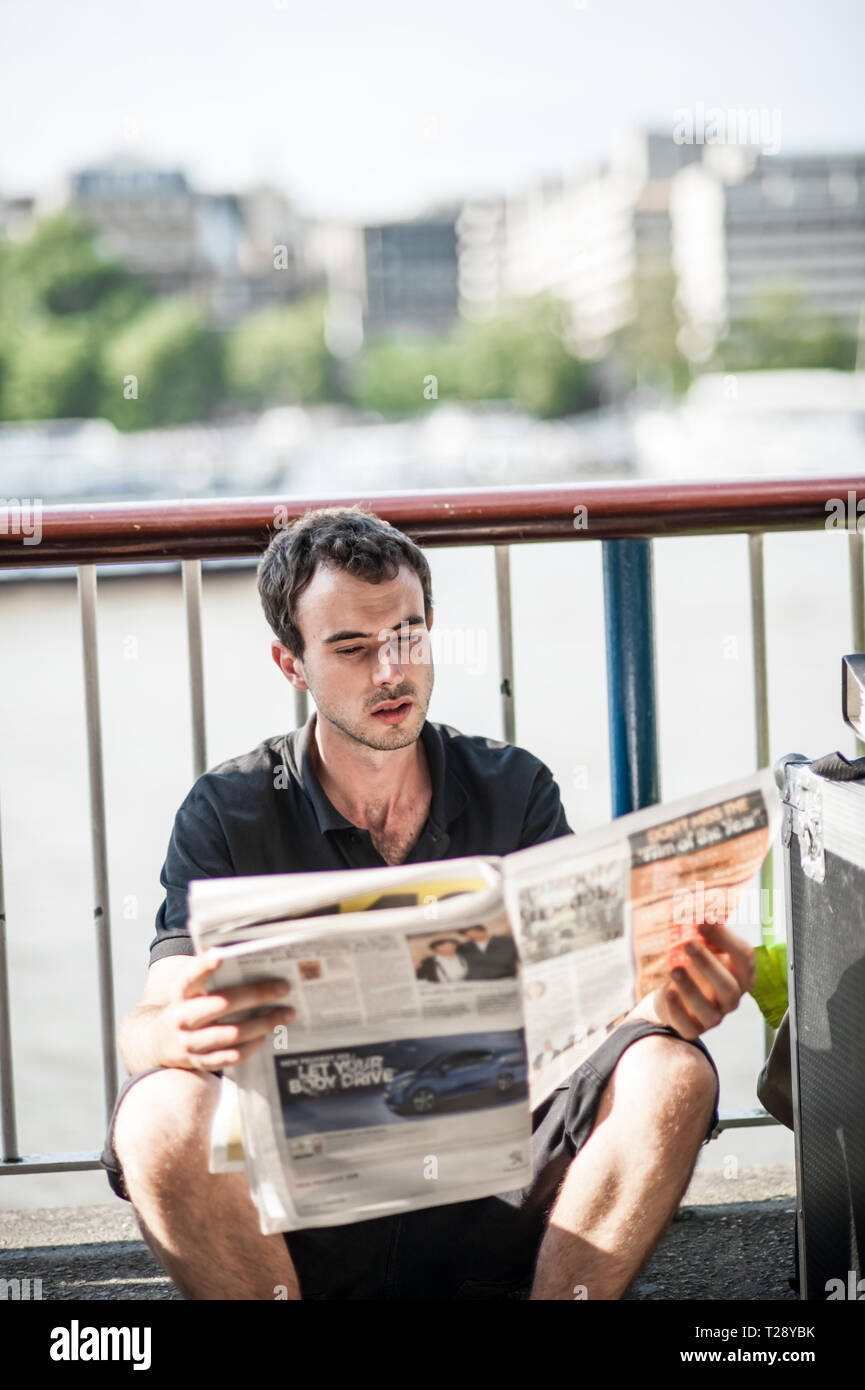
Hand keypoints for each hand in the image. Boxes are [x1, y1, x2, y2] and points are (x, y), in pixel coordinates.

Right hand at [154, 952, 294, 1070]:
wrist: (158, 1042)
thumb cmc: (187, 1005)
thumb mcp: (188, 987)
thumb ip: (207, 969)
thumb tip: (236, 946)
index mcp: (180, 993)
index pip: (190, 977)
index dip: (203, 966)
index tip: (220, 956)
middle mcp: (182, 1017)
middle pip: (222, 1004)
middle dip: (256, 994)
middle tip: (284, 987)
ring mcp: (190, 1042)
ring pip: (232, 1033)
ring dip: (263, 1023)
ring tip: (287, 1013)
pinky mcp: (200, 1061)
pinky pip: (232, 1056)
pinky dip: (252, 1045)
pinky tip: (267, 1035)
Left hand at [633, 921, 755, 1040]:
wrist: (669, 992)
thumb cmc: (692, 964)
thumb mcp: (702, 945)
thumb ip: (705, 931)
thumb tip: (699, 911)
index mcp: (739, 973)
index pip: (744, 957)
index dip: (725, 938)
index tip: (702, 920)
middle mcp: (731, 998)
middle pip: (729, 986)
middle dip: (709, 964)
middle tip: (688, 944)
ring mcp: (714, 1016)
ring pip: (710, 1010)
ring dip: (691, 988)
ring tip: (674, 968)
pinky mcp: (694, 1029)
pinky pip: (689, 1026)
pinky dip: (678, 1010)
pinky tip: (668, 992)